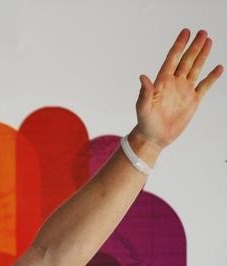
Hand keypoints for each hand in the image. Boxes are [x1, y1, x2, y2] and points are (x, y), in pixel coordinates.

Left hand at [133, 29, 222, 150]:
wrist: (154, 137)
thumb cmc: (145, 122)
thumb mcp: (143, 107)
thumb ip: (144, 92)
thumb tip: (142, 76)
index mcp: (162, 82)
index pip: (172, 59)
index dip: (179, 45)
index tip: (186, 32)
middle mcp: (174, 83)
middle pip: (186, 60)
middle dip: (194, 46)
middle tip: (202, 32)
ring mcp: (184, 90)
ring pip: (196, 69)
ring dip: (202, 56)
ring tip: (209, 41)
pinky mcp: (192, 100)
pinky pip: (204, 86)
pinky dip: (212, 77)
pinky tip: (218, 68)